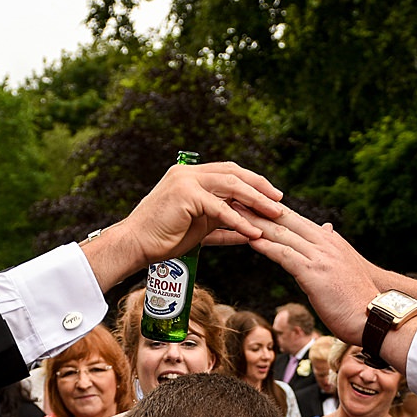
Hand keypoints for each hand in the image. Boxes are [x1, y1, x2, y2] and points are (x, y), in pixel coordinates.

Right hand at [81, 162, 284, 289]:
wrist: (136, 245)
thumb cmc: (164, 239)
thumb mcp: (200, 227)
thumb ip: (222, 223)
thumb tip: (248, 229)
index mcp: (190, 176)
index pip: (229, 171)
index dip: (253, 182)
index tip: (273, 195)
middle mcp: (188, 173)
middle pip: (233, 173)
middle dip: (260, 187)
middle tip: (280, 201)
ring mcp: (185, 181)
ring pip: (230, 186)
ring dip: (256, 201)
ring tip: (275, 214)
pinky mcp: (185, 195)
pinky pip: (219, 208)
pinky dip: (238, 221)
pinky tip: (254, 232)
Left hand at [245, 208, 416, 343]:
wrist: (376, 316)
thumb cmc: (360, 299)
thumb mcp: (346, 266)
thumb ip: (332, 248)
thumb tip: (327, 231)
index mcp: (331, 241)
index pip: (296, 221)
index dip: (272, 211)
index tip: (253, 202)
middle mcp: (325, 243)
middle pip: (286, 221)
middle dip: (259, 209)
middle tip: (236, 198)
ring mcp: (320, 257)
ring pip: (282, 234)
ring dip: (255, 223)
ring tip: (234, 214)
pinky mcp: (315, 274)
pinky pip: (285, 255)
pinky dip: (266, 246)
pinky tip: (250, 240)